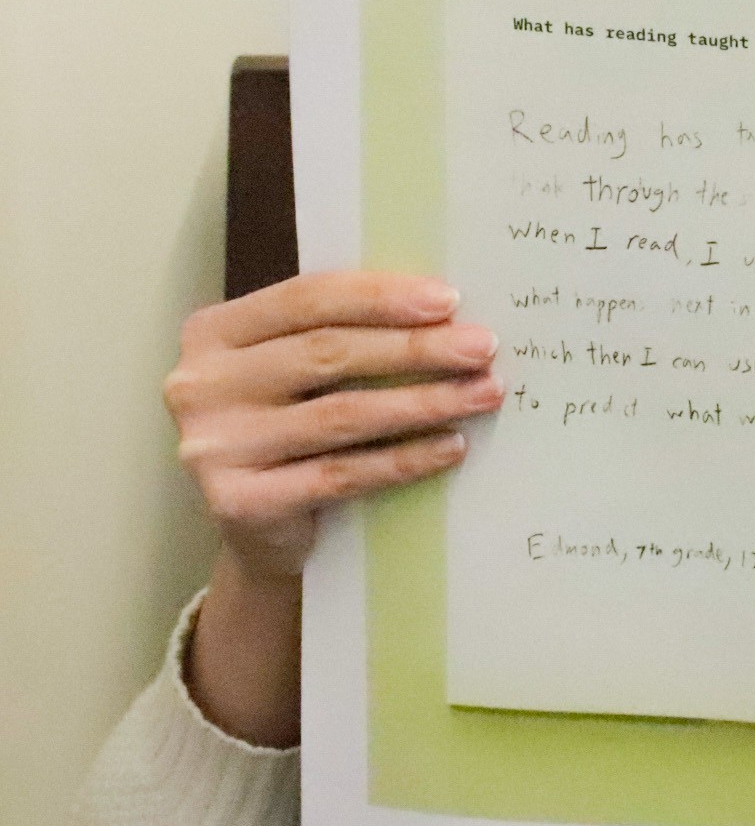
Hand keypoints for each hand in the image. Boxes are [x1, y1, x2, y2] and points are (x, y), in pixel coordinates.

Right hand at [164, 271, 500, 743]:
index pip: (306, 299)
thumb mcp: (300, 372)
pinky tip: (452, 446)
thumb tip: (447, 311)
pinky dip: (404, 459)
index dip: (380, 298)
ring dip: (424, 402)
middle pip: (326, 354)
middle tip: (482, 348)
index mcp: (213, 332)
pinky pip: (340, 475)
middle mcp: (200, 385)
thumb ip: (344, 332)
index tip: (450, 301)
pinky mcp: (238, 503)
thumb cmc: (292, 427)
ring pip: (340, 415)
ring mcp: (214, 447)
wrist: (260, 527)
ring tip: (483, 393)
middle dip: (415, 348)